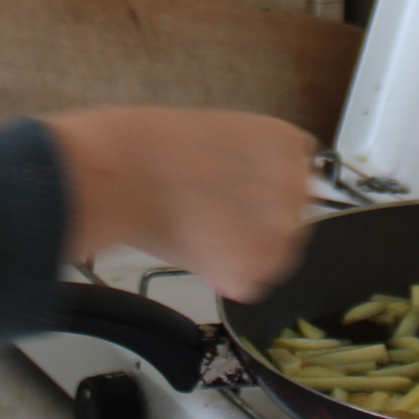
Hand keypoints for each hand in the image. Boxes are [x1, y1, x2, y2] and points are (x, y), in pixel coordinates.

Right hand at [41, 107, 314, 302]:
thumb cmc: (151, 147)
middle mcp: (296, 186)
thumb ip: (248, 165)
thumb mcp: (214, 136)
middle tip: (207, 213)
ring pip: (266, 256)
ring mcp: (281, 232)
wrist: (122, 172)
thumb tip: (249, 191)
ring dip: (236, 251)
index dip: (257, 190)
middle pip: (283, 220)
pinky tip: (193, 247)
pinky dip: (219, 274)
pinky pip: (244, 282)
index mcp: (288, 144)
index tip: (232, 190)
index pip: (292, 179)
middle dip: (250, 224)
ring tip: (195, 227)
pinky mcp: (255, 271)